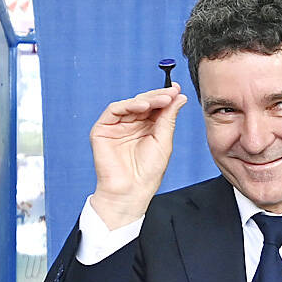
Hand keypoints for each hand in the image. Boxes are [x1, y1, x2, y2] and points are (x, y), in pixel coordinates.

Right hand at [89, 84, 187, 228]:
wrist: (131, 191)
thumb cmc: (147, 173)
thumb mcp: (163, 141)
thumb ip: (168, 118)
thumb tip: (179, 97)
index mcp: (147, 128)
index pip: (156, 108)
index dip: (166, 97)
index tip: (178, 90)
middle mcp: (132, 125)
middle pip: (144, 103)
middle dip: (159, 96)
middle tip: (171, 92)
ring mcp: (117, 126)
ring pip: (131, 104)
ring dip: (148, 99)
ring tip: (162, 99)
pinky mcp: (102, 129)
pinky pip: (114, 110)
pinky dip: (128, 105)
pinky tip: (143, 106)